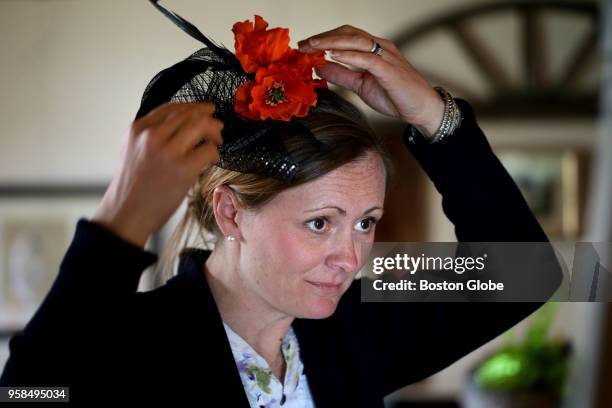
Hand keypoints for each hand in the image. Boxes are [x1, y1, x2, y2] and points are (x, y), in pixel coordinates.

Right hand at [92, 102, 223, 247]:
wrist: (126, 213)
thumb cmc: (133, 186)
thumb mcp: (133, 150)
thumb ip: (151, 134)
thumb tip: (184, 125)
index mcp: (138, 129)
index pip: (172, 107)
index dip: (193, 107)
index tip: (205, 110)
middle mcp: (151, 136)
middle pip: (190, 114)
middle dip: (208, 118)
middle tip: (218, 127)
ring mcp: (168, 151)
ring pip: (201, 126)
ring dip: (214, 132)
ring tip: (217, 142)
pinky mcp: (183, 168)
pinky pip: (208, 150)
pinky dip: (214, 153)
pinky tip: (211, 160)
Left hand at [297, 25, 443, 138]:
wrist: (421, 109)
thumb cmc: (396, 96)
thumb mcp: (360, 86)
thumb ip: (341, 76)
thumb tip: (319, 69)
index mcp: (374, 49)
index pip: (346, 36)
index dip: (325, 38)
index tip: (305, 47)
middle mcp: (380, 47)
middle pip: (349, 33)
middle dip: (324, 37)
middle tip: (303, 45)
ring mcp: (386, 56)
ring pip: (356, 41)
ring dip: (332, 42)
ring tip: (313, 46)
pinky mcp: (390, 69)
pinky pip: (367, 58)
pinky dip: (348, 55)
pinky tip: (332, 55)